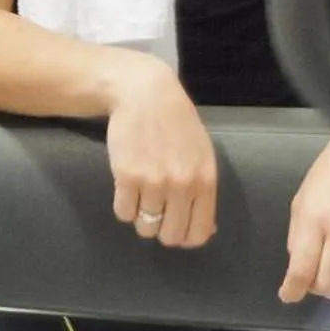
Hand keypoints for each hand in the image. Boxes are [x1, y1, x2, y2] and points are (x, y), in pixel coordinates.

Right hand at [102, 52, 218, 247]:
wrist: (144, 93)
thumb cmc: (176, 122)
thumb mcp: (202, 153)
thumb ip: (204, 189)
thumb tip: (206, 229)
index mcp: (205, 181)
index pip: (199, 232)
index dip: (186, 237)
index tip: (176, 229)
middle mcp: (182, 185)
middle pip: (170, 236)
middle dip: (162, 230)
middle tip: (155, 213)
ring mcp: (153, 182)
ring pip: (145, 227)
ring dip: (141, 218)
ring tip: (140, 197)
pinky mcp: (126, 176)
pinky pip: (123, 212)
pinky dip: (124, 206)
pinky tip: (126, 188)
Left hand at [281, 132, 329, 303]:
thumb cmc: (327, 175)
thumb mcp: (300, 202)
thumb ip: (296, 238)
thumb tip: (297, 270)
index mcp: (314, 219)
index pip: (302, 268)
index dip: (292, 289)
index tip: (287, 295)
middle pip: (329, 285)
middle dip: (316, 289)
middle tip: (312, 278)